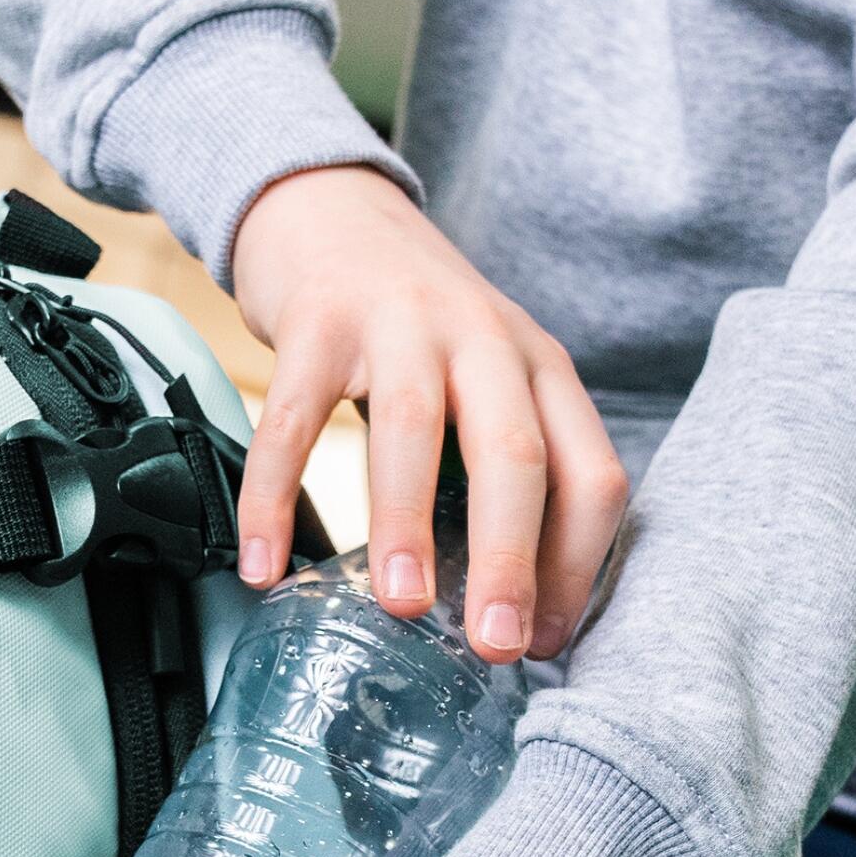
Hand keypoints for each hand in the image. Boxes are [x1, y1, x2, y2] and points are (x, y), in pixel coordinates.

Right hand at [227, 165, 623, 660]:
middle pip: (515, 455)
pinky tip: (265, 563)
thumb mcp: (488, 378)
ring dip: (408, 525)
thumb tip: (507, 608)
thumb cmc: (416, 324)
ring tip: (400, 606)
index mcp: (540, 368)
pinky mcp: (316, 320)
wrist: (331, 211)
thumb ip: (503, 466)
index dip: (577, 566)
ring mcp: (399, 321)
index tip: (545, 643)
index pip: (590, 474)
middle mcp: (484, 339)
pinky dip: (275, 497)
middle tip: (493, 646)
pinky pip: (293, 419)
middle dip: (509, 561)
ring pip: (412, 428)